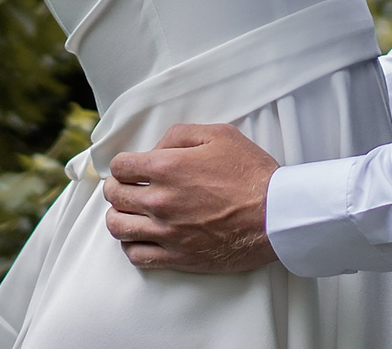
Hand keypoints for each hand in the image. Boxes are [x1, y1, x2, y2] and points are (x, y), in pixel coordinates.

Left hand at [100, 123, 279, 273]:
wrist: (276, 215)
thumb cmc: (251, 173)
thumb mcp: (218, 135)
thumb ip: (179, 135)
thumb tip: (154, 149)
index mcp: (166, 168)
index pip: (119, 166)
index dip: (122, 165)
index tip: (130, 168)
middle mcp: (160, 201)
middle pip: (115, 196)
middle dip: (117, 188)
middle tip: (128, 188)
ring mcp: (167, 232)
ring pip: (118, 227)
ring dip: (119, 216)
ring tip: (130, 213)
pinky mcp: (178, 257)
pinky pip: (137, 256)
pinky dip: (132, 246)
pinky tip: (141, 237)